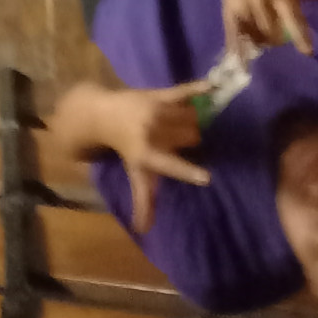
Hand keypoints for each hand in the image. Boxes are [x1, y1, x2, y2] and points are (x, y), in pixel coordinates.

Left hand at [102, 83, 212, 232]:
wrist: (104, 116)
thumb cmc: (126, 149)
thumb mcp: (135, 174)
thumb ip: (144, 201)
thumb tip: (144, 230)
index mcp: (147, 155)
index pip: (171, 166)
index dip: (188, 172)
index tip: (207, 178)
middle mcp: (153, 133)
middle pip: (190, 136)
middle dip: (193, 139)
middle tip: (189, 141)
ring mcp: (157, 112)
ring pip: (191, 117)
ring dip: (196, 121)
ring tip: (191, 124)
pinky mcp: (159, 94)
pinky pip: (182, 91)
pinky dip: (197, 89)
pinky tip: (213, 86)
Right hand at [222, 0, 317, 57]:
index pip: (293, 18)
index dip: (301, 35)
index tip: (309, 52)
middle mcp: (262, 0)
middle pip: (273, 34)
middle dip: (278, 41)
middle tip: (280, 40)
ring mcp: (243, 6)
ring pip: (254, 37)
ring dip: (261, 44)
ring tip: (264, 42)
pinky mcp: (229, 11)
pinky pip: (234, 36)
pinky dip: (240, 50)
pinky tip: (243, 63)